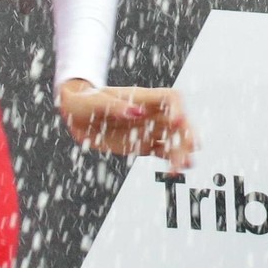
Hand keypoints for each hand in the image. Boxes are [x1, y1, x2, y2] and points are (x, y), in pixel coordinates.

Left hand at [57, 79, 196, 171]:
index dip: (178, 108)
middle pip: (178, 121)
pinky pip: (162, 152)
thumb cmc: (85, 102)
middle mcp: (150, 113)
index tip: (178, 121)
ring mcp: (149, 129)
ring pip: (173, 139)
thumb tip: (137, 112)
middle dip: (186, 134)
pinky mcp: (143, 145)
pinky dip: (170, 161)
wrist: (77, 115)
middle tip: (191, 149)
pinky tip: (176, 170)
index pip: (171, 98)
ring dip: (181, 151)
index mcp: (142, 97)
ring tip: (184, 166)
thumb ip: (115, 107)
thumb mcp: (95, 102)